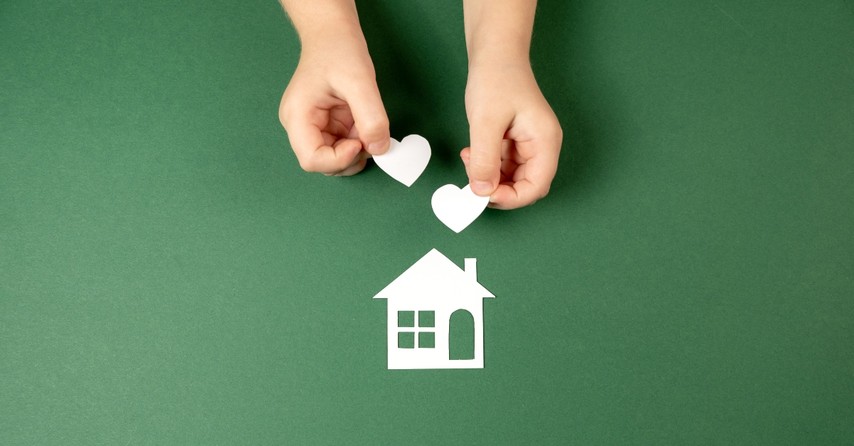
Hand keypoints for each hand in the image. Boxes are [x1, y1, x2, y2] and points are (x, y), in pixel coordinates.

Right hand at [278, 27, 389, 175]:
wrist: (332, 33)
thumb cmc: (337, 49)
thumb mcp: (359, 81)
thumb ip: (371, 117)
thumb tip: (380, 148)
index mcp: (297, 117)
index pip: (312, 160)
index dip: (340, 160)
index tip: (360, 142)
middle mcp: (301, 127)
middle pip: (324, 165)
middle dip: (351, 157)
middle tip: (369, 134)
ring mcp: (314, 128)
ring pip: (336, 159)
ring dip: (358, 151)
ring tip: (366, 123)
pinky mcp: (327, 126)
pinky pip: (344, 146)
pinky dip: (360, 142)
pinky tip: (364, 122)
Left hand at [461, 63, 561, 208]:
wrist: (494, 53)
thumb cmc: (496, 78)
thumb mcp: (486, 122)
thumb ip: (485, 160)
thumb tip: (481, 192)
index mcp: (545, 141)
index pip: (536, 187)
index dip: (511, 198)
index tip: (484, 195)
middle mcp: (541, 146)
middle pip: (525, 186)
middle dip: (498, 188)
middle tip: (472, 178)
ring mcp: (528, 145)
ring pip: (511, 178)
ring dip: (489, 176)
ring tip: (470, 158)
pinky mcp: (515, 142)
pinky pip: (502, 165)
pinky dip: (486, 165)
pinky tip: (472, 153)